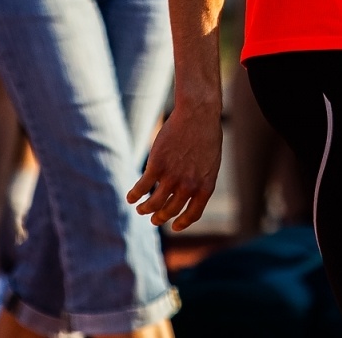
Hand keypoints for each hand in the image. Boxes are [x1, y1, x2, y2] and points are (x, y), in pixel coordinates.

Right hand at [126, 98, 221, 232]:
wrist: (198, 115)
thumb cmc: (207, 135)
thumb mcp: (210, 162)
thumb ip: (200, 180)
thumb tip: (189, 193)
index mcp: (205, 186)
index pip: (193, 214)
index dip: (182, 223)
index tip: (174, 226)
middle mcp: (188, 186)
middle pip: (170, 210)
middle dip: (160, 217)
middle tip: (153, 219)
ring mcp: (172, 177)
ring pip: (153, 203)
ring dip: (145, 209)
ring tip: (140, 209)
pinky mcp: (156, 166)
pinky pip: (141, 187)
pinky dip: (134, 195)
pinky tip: (130, 197)